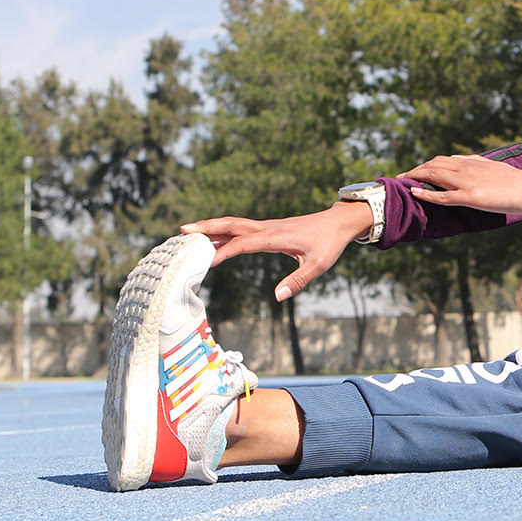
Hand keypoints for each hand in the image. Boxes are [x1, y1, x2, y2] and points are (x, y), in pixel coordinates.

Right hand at [180, 200, 373, 301]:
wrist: (338, 223)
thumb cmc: (329, 244)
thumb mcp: (318, 266)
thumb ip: (298, 281)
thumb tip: (277, 297)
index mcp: (277, 237)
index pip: (244, 243)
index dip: (224, 251)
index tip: (205, 261)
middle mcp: (268, 228)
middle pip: (232, 225)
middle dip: (208, 227)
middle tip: (182, 231)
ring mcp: (267, 226)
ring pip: (234, 224)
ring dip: (212, 227)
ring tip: (187, 232)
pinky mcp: (269, 228)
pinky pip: (241, 228)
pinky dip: (224, 230)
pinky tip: (213, 236)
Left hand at [398, 154, 521, 215]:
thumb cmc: (514, 181)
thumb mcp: (492, 166)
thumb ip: (476, 163)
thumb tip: (461, 161)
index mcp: (472, 163)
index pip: (442, 160)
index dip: (426, 165)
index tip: (415, 170)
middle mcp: (466, 169)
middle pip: (433, 165)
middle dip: (415, 170)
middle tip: (401, 176)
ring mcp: (467, 183)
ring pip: (434, 176)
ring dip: (416, 177)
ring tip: (403, 182)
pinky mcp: (470, 197)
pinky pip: (443, 195)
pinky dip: (426, 194)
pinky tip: (414, 193)